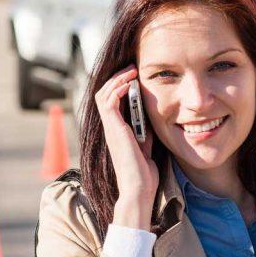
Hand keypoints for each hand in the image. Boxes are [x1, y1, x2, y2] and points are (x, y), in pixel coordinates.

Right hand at [95, 65, 157, 230]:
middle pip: (104, 94)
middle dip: (117, 77)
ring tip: (131, 70)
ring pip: (103, 94)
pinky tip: (130, 83)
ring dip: (117, 79)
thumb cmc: (144, 173)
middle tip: (132, 67)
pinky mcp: (114, 130)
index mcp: (118, 130)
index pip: (112, 101)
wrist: (139, 188)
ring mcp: (111, 129)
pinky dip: (117, 89)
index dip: (120, 85)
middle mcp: (111, 128)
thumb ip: (145, 131)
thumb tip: (152, 117)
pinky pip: (109, 103)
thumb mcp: (147, 145)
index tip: (135, 75)